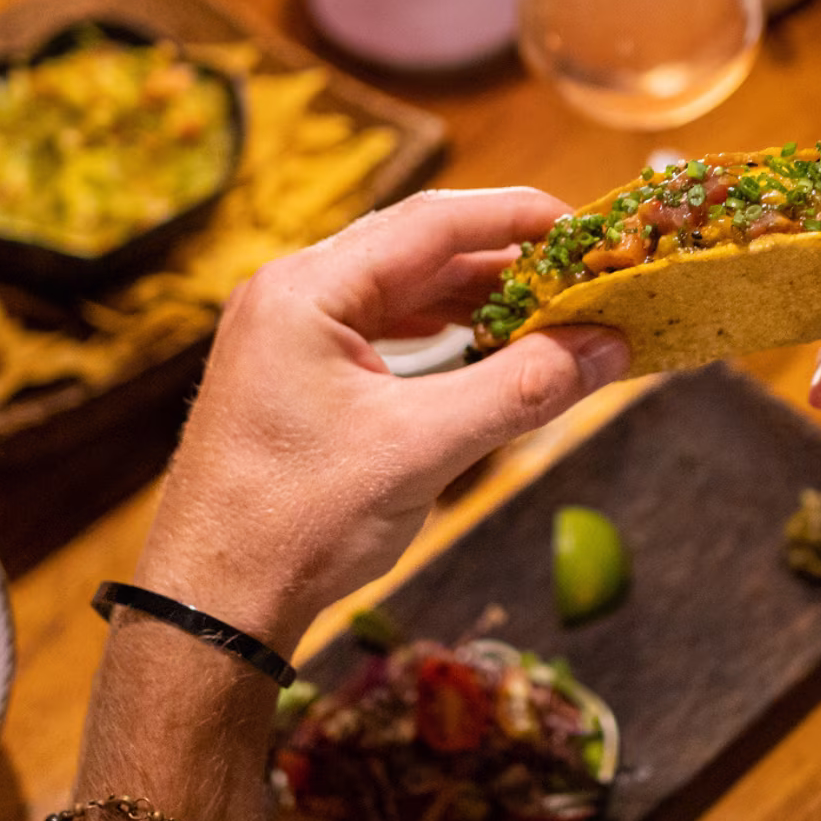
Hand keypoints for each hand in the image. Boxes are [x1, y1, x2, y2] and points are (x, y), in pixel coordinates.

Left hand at [135, 189, 630, 653]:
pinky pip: (380, 330)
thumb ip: (522, 389)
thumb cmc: (298, 522)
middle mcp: (291, 294)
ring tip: (550, 316)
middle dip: (505, 262)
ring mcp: (287, 333)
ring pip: (401, 291)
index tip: (586, 227)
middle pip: (418, 250)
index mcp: (307, 290)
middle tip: (582, 278)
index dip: (518, 217)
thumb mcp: (423, 448)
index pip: (433, 222)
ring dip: (475, 300)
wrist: (211, 603)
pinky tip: (485, 351)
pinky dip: (439, 334)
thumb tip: (609, 347)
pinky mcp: (293, 374)